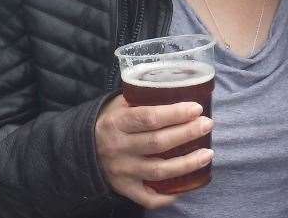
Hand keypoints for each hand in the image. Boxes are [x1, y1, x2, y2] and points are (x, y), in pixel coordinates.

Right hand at [95, 95, 213, 208]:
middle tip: (207, 124)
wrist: (79, 149)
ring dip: (187, 163)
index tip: (196, 108)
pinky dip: (168, 195)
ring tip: (208, 153)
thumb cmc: (110, 122)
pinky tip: (187, 185)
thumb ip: (142, 97)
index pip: (149, 117)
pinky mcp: (124, 188)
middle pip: (158, 142)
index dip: (175, 113)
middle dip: (187, 133)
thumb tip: (177, 89)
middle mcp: (118, 148)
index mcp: (116, 123)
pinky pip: (148, 198)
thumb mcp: (119, 104)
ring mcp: (121, 171)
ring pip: (159, 170)